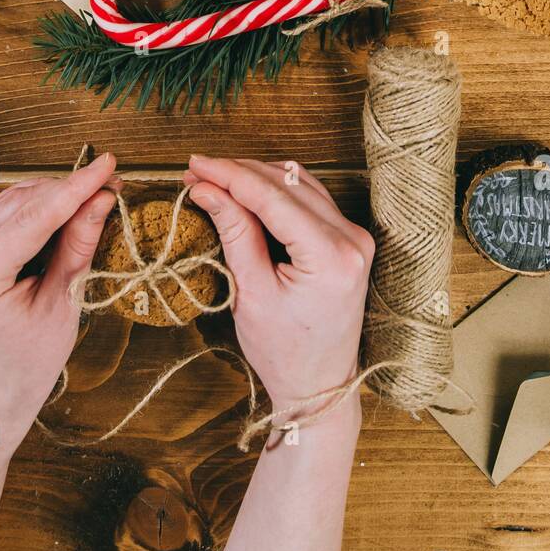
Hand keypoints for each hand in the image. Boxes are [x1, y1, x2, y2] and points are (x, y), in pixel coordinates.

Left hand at [0, 153, 119, 450]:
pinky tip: (64, 210)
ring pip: (9, 203)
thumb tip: (100, 200)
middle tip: (109, 184)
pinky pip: (0, 216)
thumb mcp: (63, 306)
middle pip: (19, 204)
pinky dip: (34, 209)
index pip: (31, 218)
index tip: (105, 166)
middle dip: (67, 190)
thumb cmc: (29, 363)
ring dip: (52, 196)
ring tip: (93, 197)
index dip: (74, 188)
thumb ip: (77, 247)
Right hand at [186, 156, 373, 422]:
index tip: (194, 165)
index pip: (273, 197)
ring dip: (257, 178)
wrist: (318, 386)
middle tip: (197, 172)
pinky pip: (310, 200)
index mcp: (331, 256)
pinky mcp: (349, 240)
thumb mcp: (252, 293)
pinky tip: (245, 192)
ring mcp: (355, 237)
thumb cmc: (283, 352)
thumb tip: (207, 189)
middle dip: (239, 173)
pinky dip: (276, 192)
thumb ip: (235, 233)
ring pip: (300, 185)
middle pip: (289, 184)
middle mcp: (352, 239)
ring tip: (215, 179)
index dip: (230, 175)